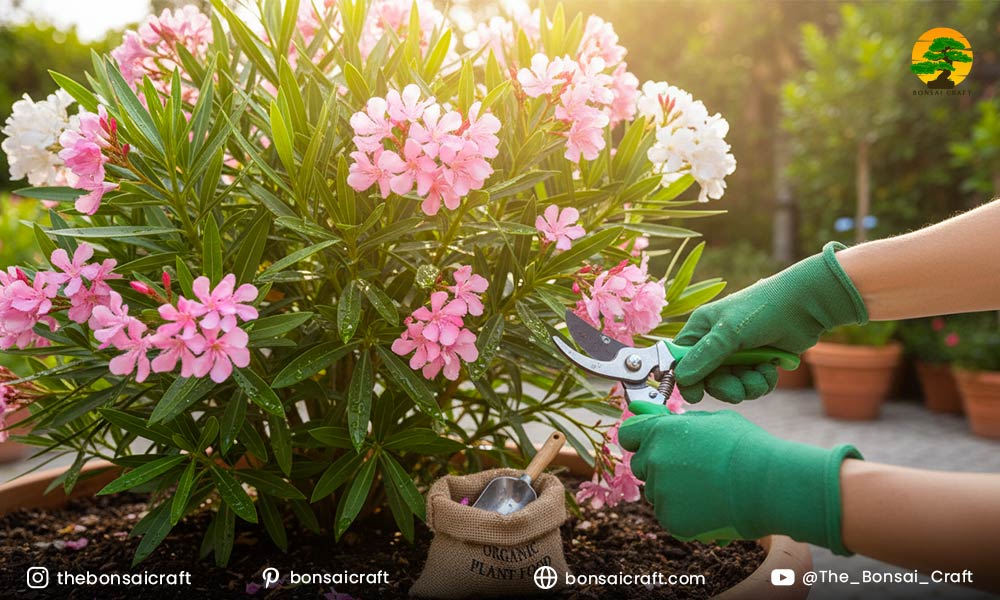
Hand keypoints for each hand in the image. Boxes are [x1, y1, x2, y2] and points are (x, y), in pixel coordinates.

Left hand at [620, 402, 861, 553]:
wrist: (767, 483)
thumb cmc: (744, 446)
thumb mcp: (709, 421)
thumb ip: (669, 419)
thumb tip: (636, 407)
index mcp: (660, 431)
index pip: (628, 435)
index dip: (641, 439)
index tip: (658, 445)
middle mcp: (654, 459)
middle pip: (641, 465)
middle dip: (660, 466)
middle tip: (694, 469)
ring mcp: (660, 491)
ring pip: (656, 492)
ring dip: (674, 491)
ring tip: (708, 488)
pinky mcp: (671, 519)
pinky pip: (669, 515)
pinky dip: (685, 514)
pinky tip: (710, 506)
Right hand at [675, 242, 867, 402]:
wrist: (805, 305)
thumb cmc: (762, 309)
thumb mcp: (728, 333)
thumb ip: (703, 357)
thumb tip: (679, 378)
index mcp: (701, 329)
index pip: (681, 360)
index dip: (687, 380)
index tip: (696, 396)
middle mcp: (716, 343)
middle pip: (708, 380)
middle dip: (725, 387)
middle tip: (738, 389)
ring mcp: (737, 354)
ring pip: (732, 386)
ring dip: (747, 385)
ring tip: (760, 373)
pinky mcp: (757, 363)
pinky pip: (751, 385)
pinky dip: (761, 382)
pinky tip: (771, 369)